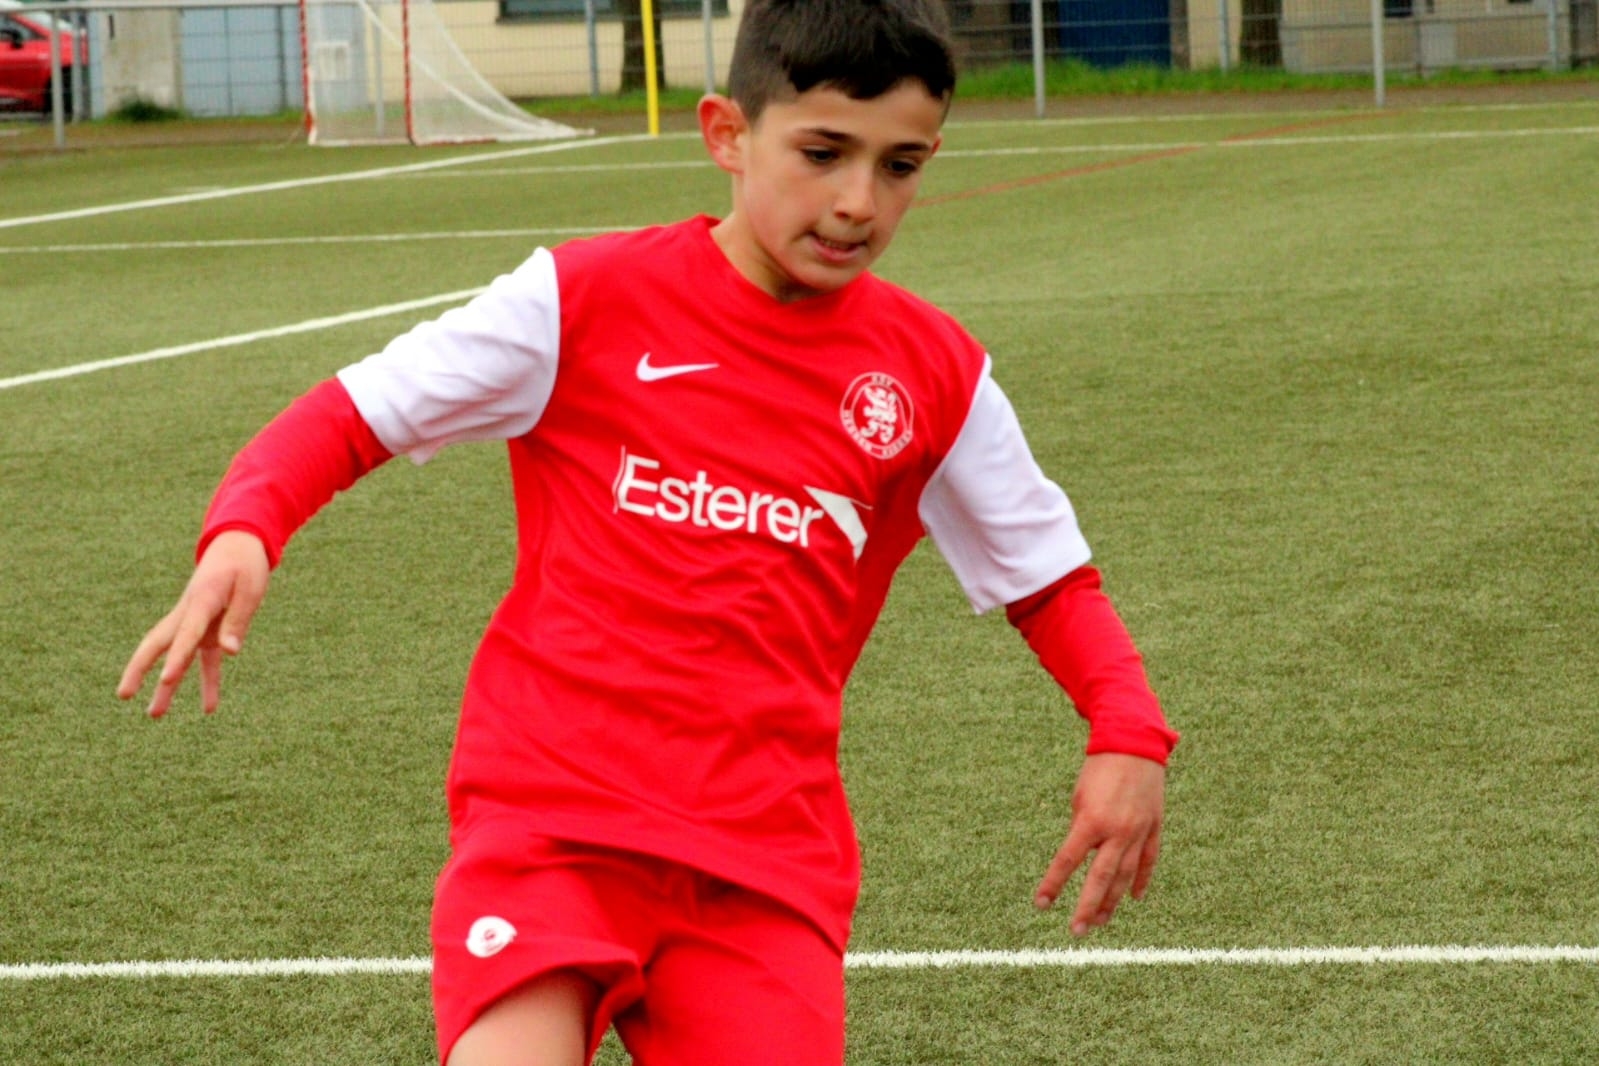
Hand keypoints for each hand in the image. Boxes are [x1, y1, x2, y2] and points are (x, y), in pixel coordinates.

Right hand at [116, 530, 269, 717]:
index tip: (165, 680)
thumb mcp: (250, 589)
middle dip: (139, 670)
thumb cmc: (246, 565)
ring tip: (155, 716)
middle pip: (158, 644)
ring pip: (175, 656)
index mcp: (202, 600)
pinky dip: (207, 682)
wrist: (238, 545)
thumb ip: (238, 620)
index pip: (186, 634)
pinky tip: (210, 708)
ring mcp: (196, 623)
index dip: (177, 659)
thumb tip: (230, 653)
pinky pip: (204, 660)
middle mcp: (191, 614)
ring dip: (167, 686)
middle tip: (123, 695)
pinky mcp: (207, 630)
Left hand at [1033, 752, 1165, 936]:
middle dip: (1088, 908)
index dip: (1053, 884)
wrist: (1134, 743)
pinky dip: (1141, 880)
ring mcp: (1140, 831)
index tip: (1041, 904)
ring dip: (1112, 901)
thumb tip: (1081, 860)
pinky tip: (1134, 898)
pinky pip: (1149, 860)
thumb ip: (1081, 830)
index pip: (1068, 862)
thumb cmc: (1099, 768)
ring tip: (1100, 921)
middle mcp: (1118, 831)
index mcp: (1091, 821)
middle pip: (1100, 879)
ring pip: (1126, 876)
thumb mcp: (1080, 798)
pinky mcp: (1155, 827)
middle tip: (1077, 931)